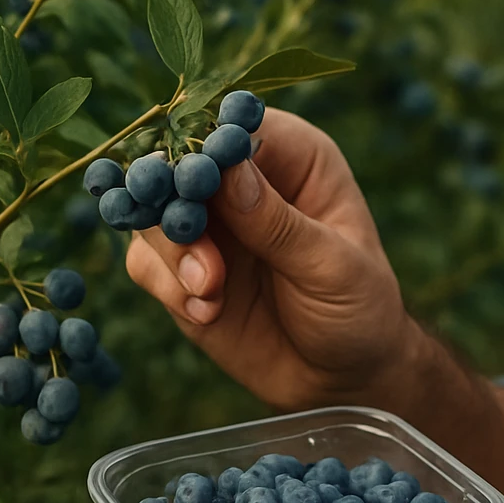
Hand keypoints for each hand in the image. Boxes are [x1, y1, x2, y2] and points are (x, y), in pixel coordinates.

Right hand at [126, 109, 423, 410]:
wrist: (341, 378)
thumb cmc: (358, 309)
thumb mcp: (332, 266)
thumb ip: (279, 223)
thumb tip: (228, 170)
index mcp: (292, 156)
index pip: (236, 123)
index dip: (207, 142)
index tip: (196, 177)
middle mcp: (242, 180)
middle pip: (177, 163)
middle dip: (173, 200)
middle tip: (189, 237)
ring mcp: (208, 225)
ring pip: (151, 212)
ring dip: (172, 251)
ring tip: (210, 290)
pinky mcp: (181, 269)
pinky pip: (146, 262)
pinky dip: (167, 286)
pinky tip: (206, 311)